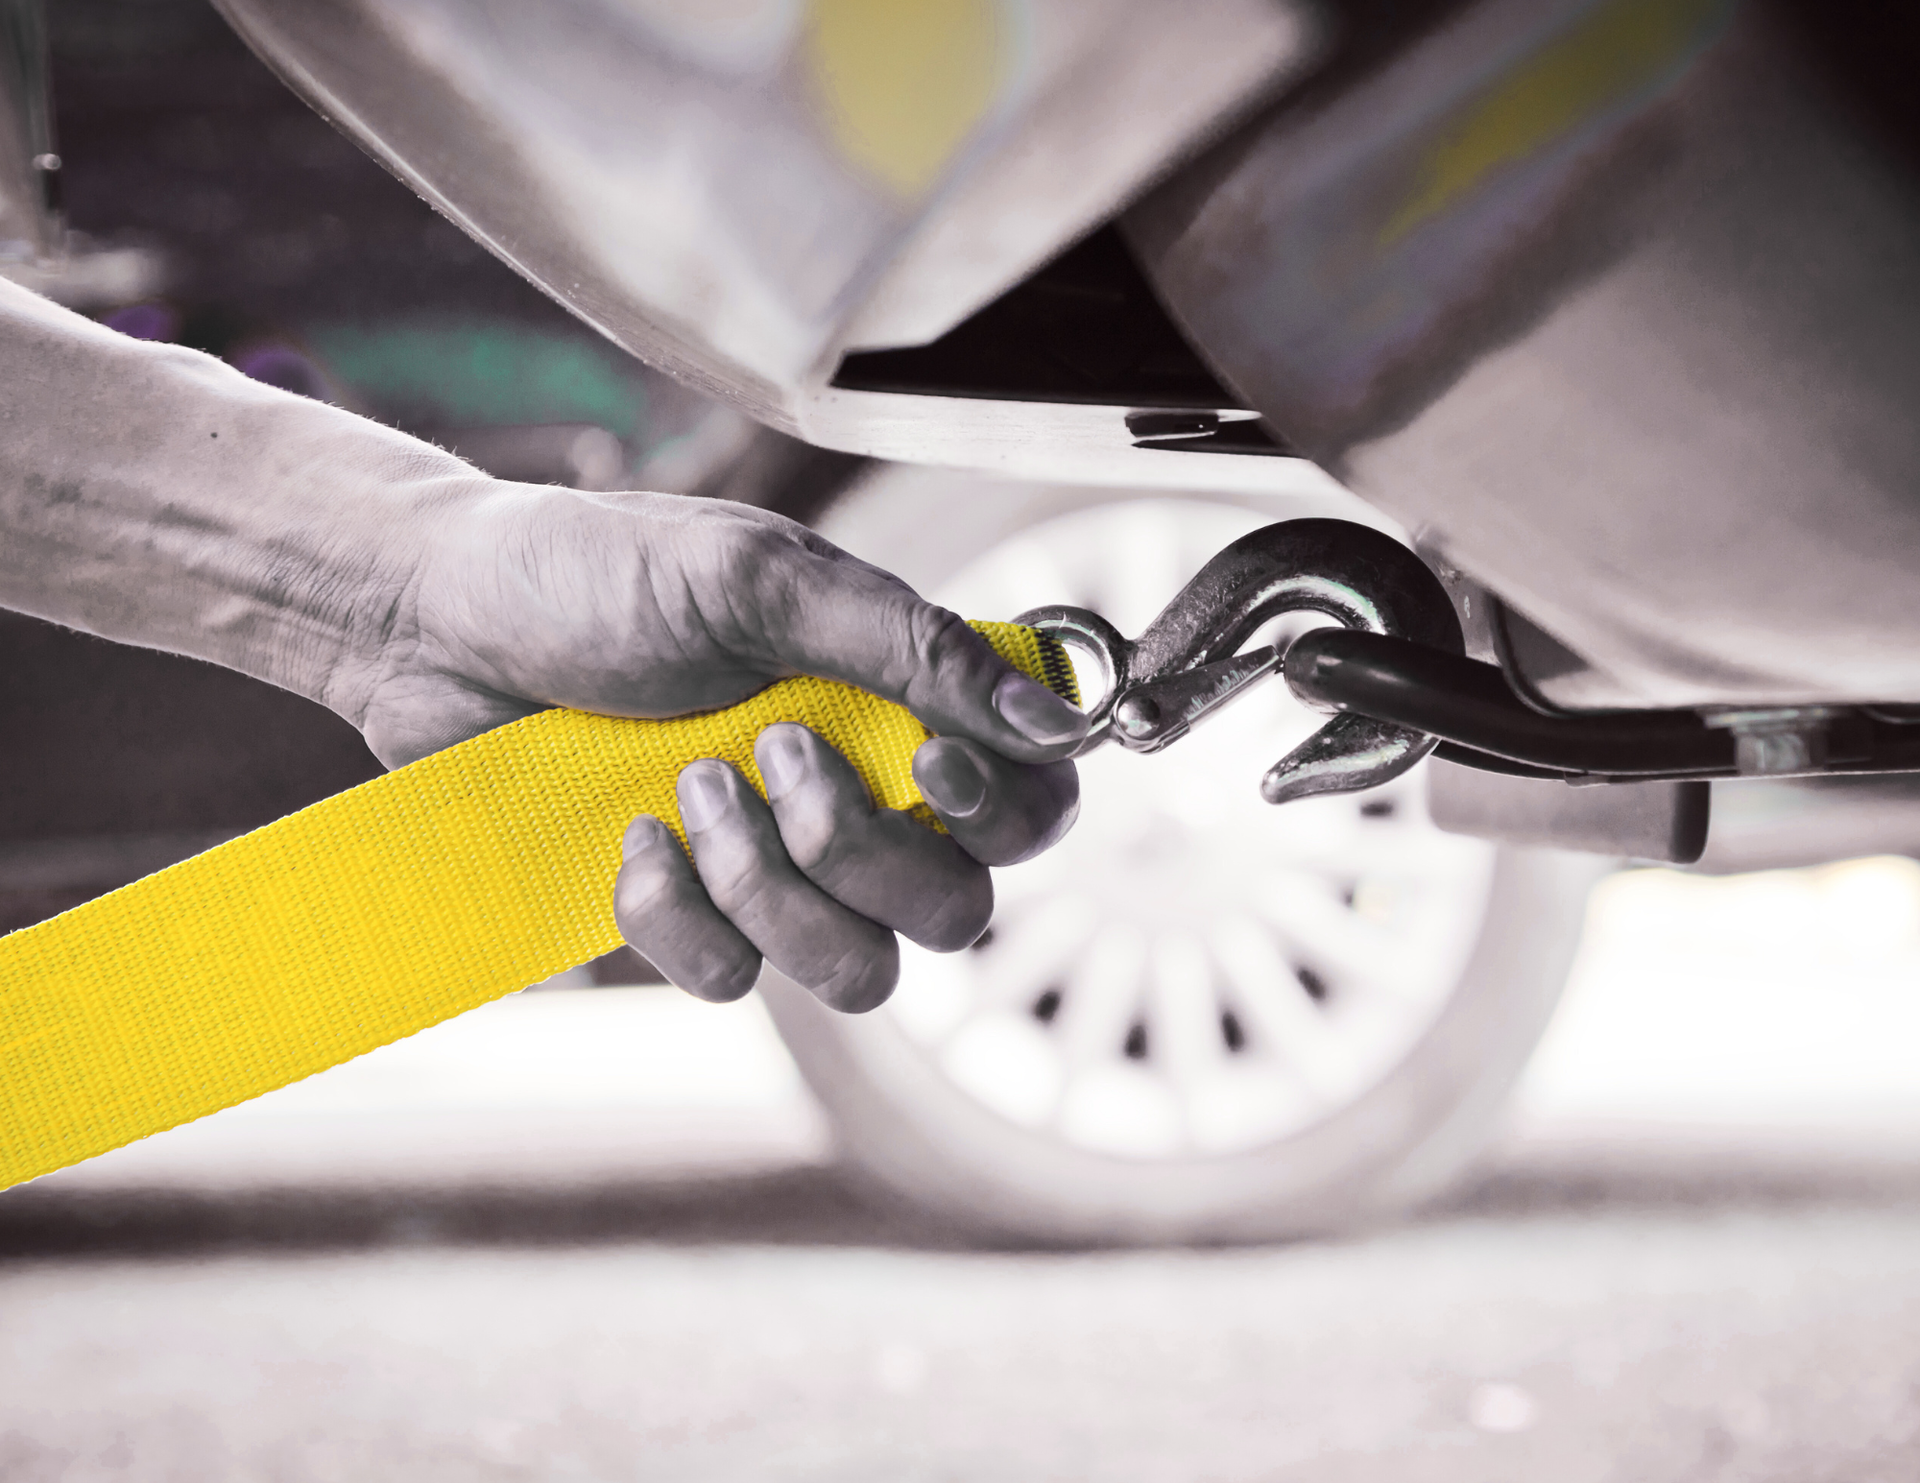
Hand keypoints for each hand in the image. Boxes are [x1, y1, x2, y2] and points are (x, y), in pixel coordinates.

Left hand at [341, 484, 1084, 1010]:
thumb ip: (909, 648)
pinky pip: (732, 981)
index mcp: (894, 706)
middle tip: (774, 753)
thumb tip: (1049, 720)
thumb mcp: (760, 581)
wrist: (437, 624)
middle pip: (955, 911)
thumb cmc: (600, 575)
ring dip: (773, 891)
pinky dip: (679, 917)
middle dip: (863, 852)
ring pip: (858, 973)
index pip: (1030, 805)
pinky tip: (629, 840)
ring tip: (689, 791)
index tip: (928, 764)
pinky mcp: (688, 920)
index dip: (1005, 812)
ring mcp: (774, 871)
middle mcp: (855, 799)